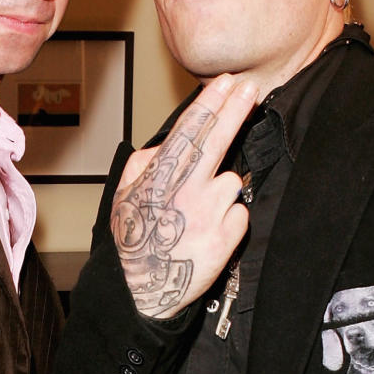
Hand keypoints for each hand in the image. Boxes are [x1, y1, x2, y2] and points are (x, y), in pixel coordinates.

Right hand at [111, 73, 256, 317]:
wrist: (142, 291)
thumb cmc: (134, 240)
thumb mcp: (124, 196)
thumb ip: (144, 165)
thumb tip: (164, 143)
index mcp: (160, 177)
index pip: (189, 131)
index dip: (209, 103)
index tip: (225, 82)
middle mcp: (185, 190)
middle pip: (217, 141)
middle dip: (235, 110)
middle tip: (249, 89)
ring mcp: (207, 213)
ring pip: (232, 182)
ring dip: (222, 193)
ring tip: (199, 216)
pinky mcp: (226, 238)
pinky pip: (240, 214)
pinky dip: (230, 220)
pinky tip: (209, 234)